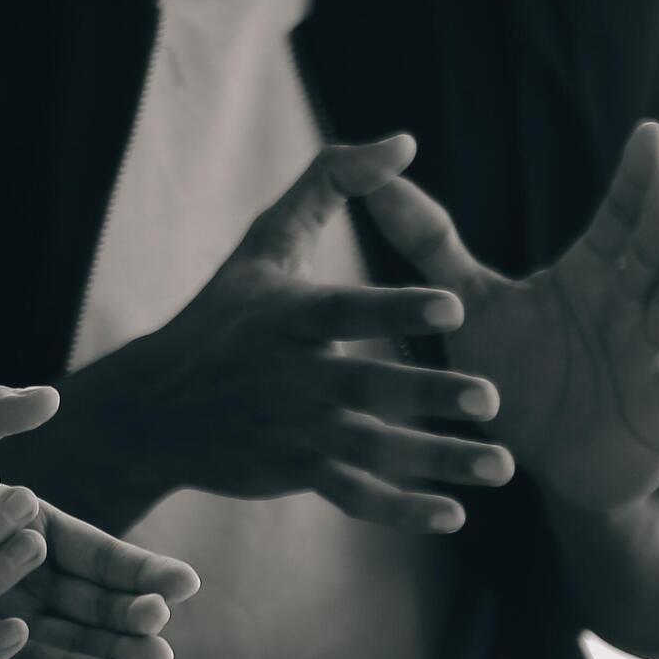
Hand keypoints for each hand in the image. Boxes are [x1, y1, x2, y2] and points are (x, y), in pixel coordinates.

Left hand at [0, 384, 198, 658]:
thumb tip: (47, 396)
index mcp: (10, 523)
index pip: (90, 549)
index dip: (135, 567)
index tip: (180, 584)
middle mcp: (8, 573)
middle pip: (89, 598)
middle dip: (131, 615)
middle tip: (162, 629)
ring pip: (66, 635)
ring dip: (111, 649)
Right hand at [76, 135, 512, 532]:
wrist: (156, 412)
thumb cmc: (222, 317)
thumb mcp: (265, 242)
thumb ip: (332, 181)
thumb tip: (407, 141)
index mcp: (289, 318)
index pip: (347, 311)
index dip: (396, 310)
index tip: (452, 304)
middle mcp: (293, 378)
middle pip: (369, 389)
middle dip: (429, 395)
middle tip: (492, 398)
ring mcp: (296, 430)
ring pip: (376, 450)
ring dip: (439, 460)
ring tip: (502, 466)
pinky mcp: (297, 472)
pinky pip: (356, 497)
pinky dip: (402, 511)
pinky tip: (454, 517)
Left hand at [362, 121, 658, 512]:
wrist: (559, 462)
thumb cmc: (522, 374)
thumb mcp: (474, 307)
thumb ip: (432, 245)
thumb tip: (373, 181)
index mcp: (592, 272)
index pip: (618, 216)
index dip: (634, 180)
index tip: (648, 134)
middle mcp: (630, 301)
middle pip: (653, 249)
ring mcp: (654, 349)